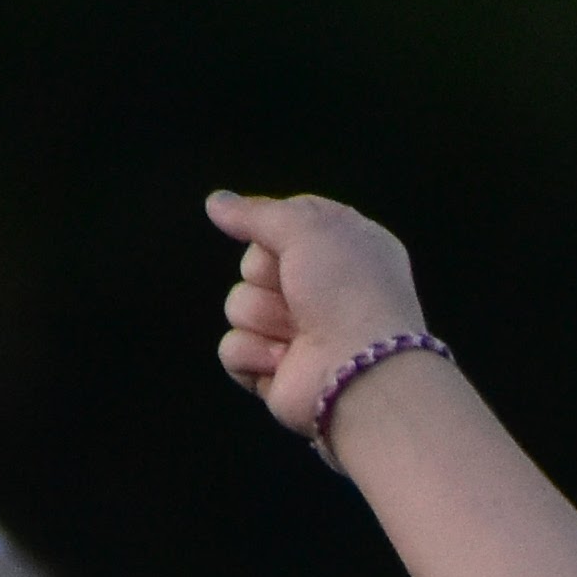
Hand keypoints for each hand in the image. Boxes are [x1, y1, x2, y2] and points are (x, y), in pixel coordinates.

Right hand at [209, 189, 426, 440]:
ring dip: (263, 316)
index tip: (286, 238)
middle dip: (266, 275)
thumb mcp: (308, 227)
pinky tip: (285, 362)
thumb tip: (216, 203)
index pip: (286, 222)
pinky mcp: (276, 373)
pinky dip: (254, 354)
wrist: (360, 372)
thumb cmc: (347, 291)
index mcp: (342, 250)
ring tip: (298, 333)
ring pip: (240, 305)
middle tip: (298, 293)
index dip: (276, 227)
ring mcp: (297, 335)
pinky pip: (233, 349)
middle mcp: (322, 291)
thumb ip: (257, 212)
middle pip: (254, 264)